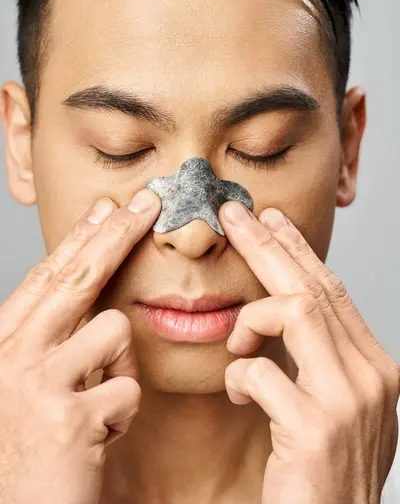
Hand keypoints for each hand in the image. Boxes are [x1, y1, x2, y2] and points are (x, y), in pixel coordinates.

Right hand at [0, 189, 159, 503]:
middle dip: (118, 234)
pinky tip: (98, 436)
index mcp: (2, 343)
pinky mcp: (70, 417)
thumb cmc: (26, 448)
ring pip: (116, 330)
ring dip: (119, 366)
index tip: (105, 208)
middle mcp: (12, 354)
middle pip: (78, 278)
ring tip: (96, 402)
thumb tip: (90, 294)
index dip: (79, 239)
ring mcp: (37, 383)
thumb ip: (50, 339)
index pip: (46, 277)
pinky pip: (129, 387)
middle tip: (148, 203)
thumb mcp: (25, 384)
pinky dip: (123, 412)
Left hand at [220, 203, 399, 503]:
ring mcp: (348, 401)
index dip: (299, 251)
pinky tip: (238, 394)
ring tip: (237, 339)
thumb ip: (317, 361)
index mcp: (375, 367)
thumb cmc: (323, 475)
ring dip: (251, 316)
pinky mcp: (316, 429)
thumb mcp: (333, 408)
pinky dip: (238, 376)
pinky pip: (260, 372)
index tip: (272, 222)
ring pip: (294, 310)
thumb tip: (278, 313)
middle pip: (312, 286)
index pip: (334, 291)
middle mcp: (371, 376)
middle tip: (236, 216)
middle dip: (268, 245)